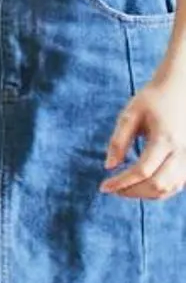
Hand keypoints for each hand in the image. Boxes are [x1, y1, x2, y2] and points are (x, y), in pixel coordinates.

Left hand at [103, 75, 185, 199]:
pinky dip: (158, 190)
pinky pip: (177, 184)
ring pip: (169, 188)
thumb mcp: (130, 114)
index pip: (142, 171)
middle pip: (157, 184)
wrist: (181, 88)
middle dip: (132, 192)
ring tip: (124, 189)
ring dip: (145, 194)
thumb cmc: (153, 99)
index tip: (104, 187)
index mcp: (165, 138)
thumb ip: (118, 141)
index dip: (121, 182)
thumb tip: (108, 166)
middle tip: (112, 189)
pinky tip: (141, 185)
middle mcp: (182, 151)